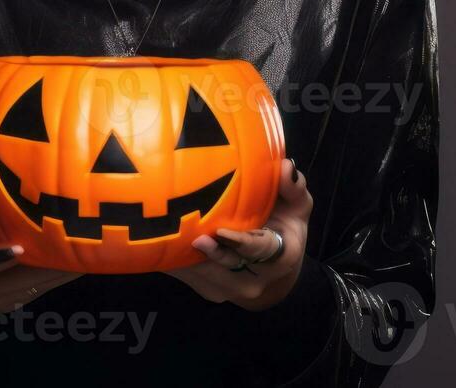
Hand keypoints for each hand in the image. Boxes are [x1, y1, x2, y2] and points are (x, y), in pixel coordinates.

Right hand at [0, 158, 83, 323]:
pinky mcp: (14, 302)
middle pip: (13, 282)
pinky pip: (41, 286)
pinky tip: (84, 251)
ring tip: (86, 241)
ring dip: (59, 267)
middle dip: (43, 262)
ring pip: (32, 287)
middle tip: (72, 236)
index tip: (17, 248)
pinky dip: (61, 270)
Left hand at [162, 157, 311, 310]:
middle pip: (228, 265)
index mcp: (281, 255)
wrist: (273, 269)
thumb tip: (285, 166)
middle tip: (189, 236)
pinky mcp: (211, 290)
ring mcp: (231, 289)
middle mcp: (256, 278)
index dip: (241, 242)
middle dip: (208, 253)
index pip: (261, 249)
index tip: (221, 231)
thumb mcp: (296, 206)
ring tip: (166, 236)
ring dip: (186, 257)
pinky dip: (176, 262)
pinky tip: (160, 244)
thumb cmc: (284, 227)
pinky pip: (191, 277)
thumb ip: (293, 186)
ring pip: (205, 275)